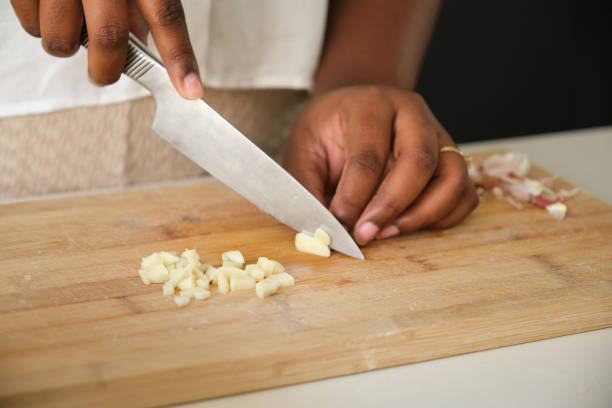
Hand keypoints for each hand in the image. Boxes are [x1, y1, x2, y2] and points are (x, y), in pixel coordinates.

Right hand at [10, 0, 202, 98]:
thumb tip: (142, 46)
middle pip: (109, 38)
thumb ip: (142, 6)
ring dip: (67, 46)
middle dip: (108, 70)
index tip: (190, 90)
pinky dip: (40, 27)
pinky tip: (50, 9)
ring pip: (62, 40)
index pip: (166, 17)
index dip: (179, 58)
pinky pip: (31, 24)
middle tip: (104, 74)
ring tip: (71, 27)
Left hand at [283, 85, 477, 245]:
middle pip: (418, 162)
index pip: (368, 156)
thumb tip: (320, 230)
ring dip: (422, 215)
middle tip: (366, 236)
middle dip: (391, 207)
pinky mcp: (452, 157)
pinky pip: (464, 192)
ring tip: (388, 233)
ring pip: (452, 178)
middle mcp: (412, 113)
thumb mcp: (303, 150)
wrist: (353, 107)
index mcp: (370, 104)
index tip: (338, 226)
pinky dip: (444, 217)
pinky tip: (410, 227)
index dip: (353, 198)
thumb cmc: (327, 131)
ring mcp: (439, 134)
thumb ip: (307, 187)